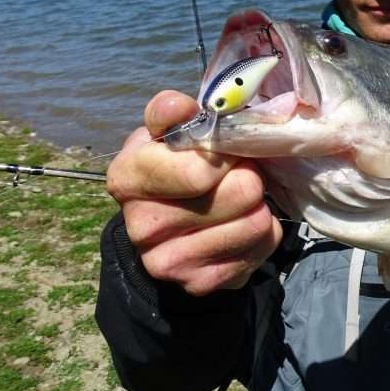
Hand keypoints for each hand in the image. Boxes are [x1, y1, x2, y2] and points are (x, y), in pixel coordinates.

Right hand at [106, 90, 281, 294]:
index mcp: (127, 179)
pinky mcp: (201, 284)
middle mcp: (141, 227)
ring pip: (255, 221)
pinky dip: (262, 231)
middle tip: (236, 173)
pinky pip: (262, 246)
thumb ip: (170, 113)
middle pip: (240, 192)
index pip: (199, 171)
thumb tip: (179, 106)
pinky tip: (240, 223)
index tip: (224, 150)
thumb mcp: (166, 132)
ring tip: (239, 198)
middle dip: (248, 175)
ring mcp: (169, 263)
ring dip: (258, 204)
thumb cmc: (172, 165)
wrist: (167, 226)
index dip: (225, 155)